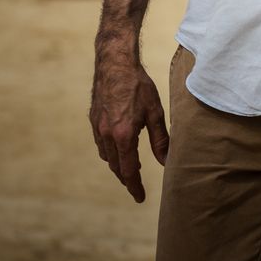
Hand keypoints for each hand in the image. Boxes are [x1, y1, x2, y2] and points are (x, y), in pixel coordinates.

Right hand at [89, 54, 169, 202]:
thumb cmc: (138, 85)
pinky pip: (101, 144)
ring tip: (130, 169)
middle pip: (116, 166)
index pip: (128, 170)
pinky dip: (110, 153)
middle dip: (126, 178)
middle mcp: (107, 134)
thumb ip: (160, 139)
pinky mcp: (93, 120)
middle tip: (136, 186)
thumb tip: (166, 161)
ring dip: (118, 166)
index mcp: (123, 135)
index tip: (140, 197)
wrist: (114, 63)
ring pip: (107, 156)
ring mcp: (97, 127)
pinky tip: (118, 150)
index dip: (134, 186)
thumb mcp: (155, 111)